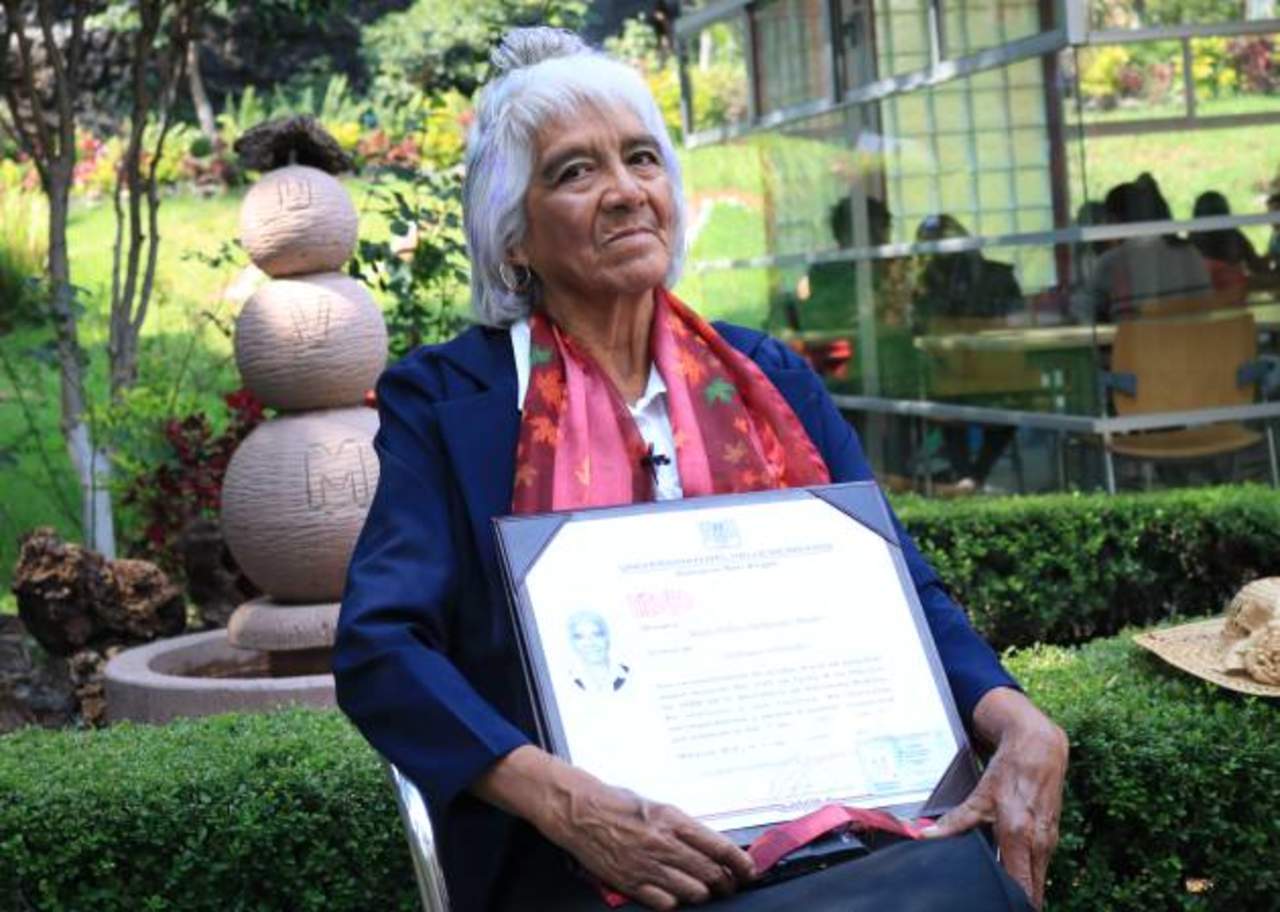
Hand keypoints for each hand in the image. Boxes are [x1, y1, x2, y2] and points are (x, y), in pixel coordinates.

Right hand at [474, 746, 754, 909]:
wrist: (579, 811)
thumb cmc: (616, 804)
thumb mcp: (657, 806)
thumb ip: (683, 827)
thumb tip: (711, 846)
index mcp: (673, 820)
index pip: (719, 847)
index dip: (740, 863)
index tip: (749, 871)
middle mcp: (664, 844)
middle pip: (710, 873)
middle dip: (726, 883)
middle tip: (729, 884)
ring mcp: (648, 866)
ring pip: (693, 892)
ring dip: (702, 893)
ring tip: (703, 889)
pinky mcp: (631, 883)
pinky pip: (666, 903)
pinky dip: (675, 901)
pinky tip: (675, 894)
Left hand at [923, 688, 1067, 908]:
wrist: (1039, 748)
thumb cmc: (1010, 771)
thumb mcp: (980, 797)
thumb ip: (956, 821)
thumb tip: (925, 835)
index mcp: (1019, 837)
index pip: (1022, 886)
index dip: (1012, 901)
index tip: (997, 904)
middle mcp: (1039, 843)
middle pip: (1034, 889)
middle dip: (1018, 899)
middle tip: (997, 901)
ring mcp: (1049, 840)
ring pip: (1039, 876)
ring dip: (1026, 886)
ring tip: (1007, 894)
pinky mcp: (1053, 834)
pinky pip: (1042, 862)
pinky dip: (1031, 871)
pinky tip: (1016, 871)